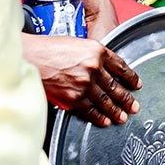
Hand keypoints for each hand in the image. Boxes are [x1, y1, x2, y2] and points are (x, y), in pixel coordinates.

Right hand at [22, 33, 142, 125]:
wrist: (28, 56)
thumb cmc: (48, 48)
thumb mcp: (77, 44)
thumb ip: (92, 57)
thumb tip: (102, 70)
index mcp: (97, 50)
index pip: (121, 66)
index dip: (130, 78)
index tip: (136, 85)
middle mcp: (93, 67)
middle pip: (116, 86)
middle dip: (127, 99)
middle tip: (134, 107)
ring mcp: (84, 83)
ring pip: (105, 101)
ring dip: (116, 111)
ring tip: (123, 117)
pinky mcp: (72, 97)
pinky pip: (90, 110)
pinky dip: (99, 117)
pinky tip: (105, 121)